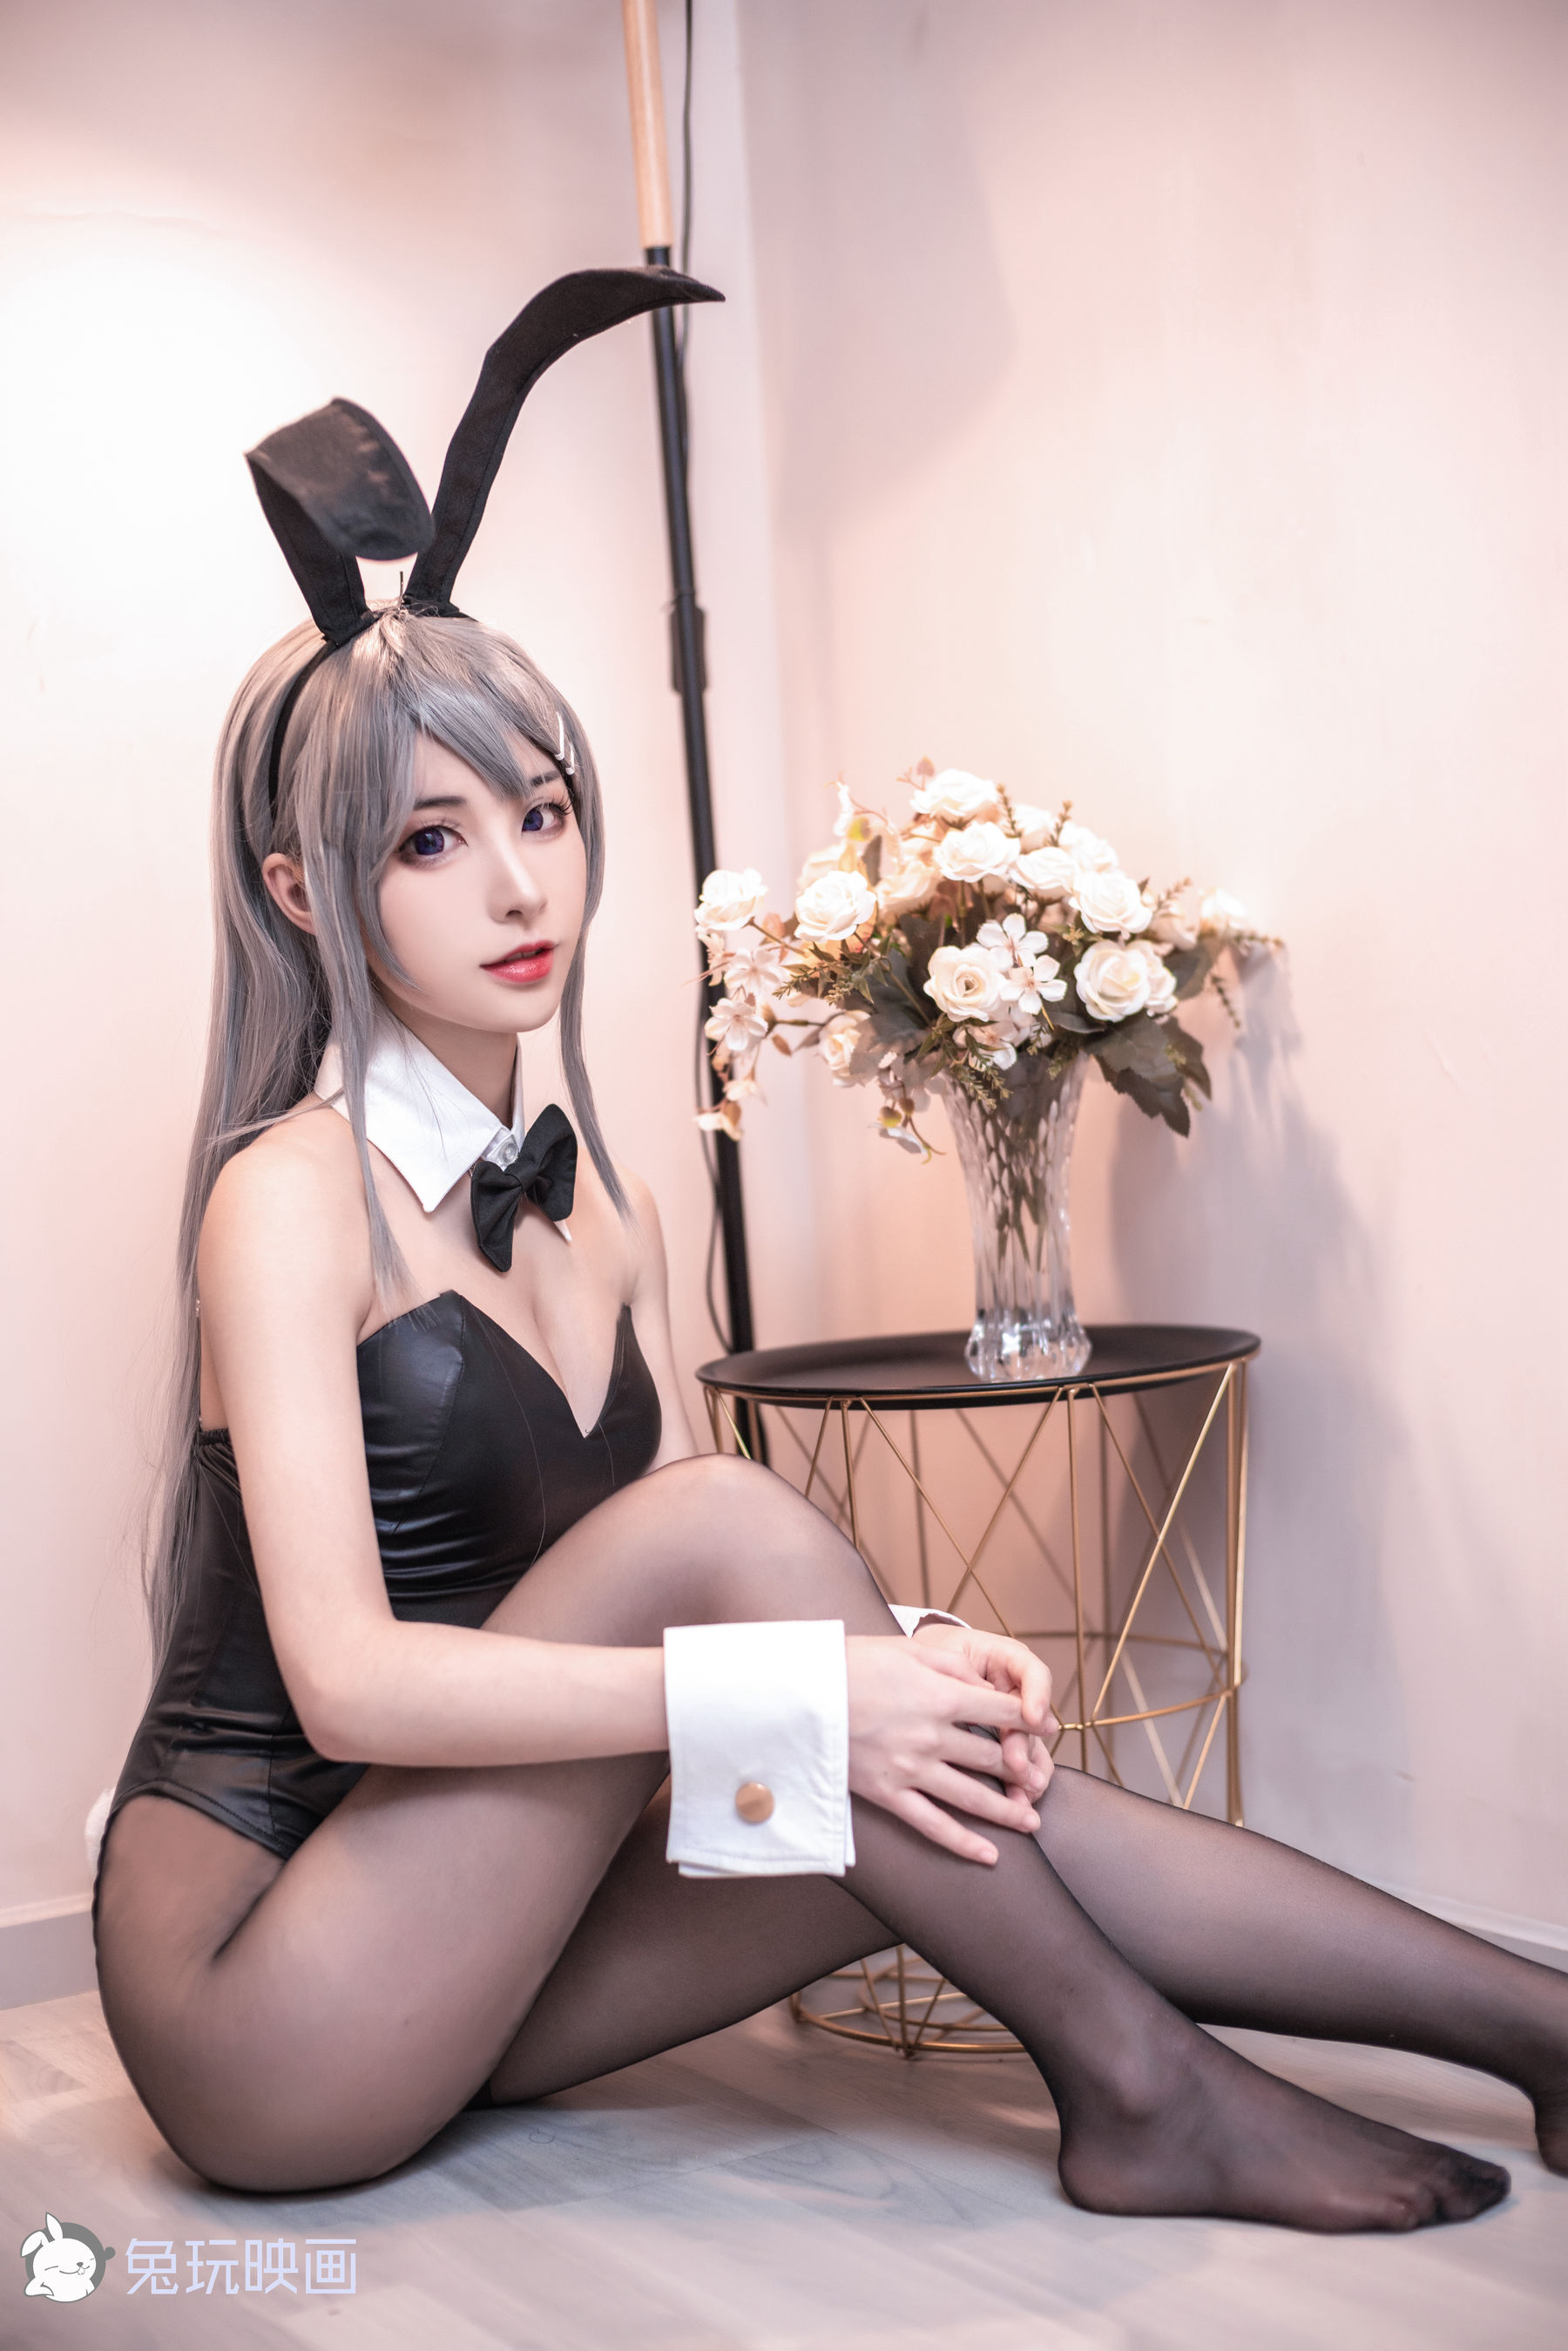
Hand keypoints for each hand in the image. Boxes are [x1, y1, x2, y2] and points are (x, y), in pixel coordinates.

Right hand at [844, 1635, 1041, 1863]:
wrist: (799, 1696)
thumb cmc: (850, 1665)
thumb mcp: (906, 1653)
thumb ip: (951, 1669)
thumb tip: (985, 1686)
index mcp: (941, 1697)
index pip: (1002, 1713)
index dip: (1031, 1721)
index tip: (1046, 1730)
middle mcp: (933, 1737)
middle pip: (992, 1758)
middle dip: (1023, 1771)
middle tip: (1042, 1782)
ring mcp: (912, 1770)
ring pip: (973, 1797)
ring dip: (1008, 1811)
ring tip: (1032, 1821)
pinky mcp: (889, 1794)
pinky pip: (933, 1826)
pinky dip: (964, 1843)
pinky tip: (989, 1856)